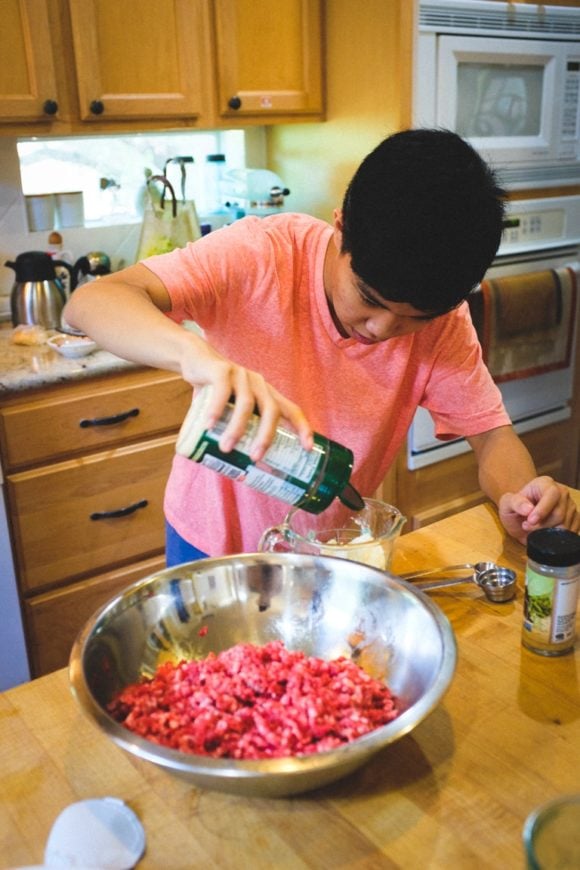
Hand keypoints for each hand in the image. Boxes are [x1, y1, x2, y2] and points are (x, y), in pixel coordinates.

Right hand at [179, 335, 312, 459]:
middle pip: (271, 411)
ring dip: (237, 428)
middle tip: (254, 458)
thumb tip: (236, 471)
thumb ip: (237, 430)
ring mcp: (241, 376)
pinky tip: (209, 426)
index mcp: (267, 395)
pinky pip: (222, 392)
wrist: (195, 360)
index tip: (308, 449)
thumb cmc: (217, 393)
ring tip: (226, 448)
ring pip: (246, 404)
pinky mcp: (221, 371)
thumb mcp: (232, 410)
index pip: (292, 410)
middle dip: (266, 436)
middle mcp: (259, 384)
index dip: (303, 428)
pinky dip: (216, 409)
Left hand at [498, 475, 579, 543]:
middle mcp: (562, 492)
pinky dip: (555, 538)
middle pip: (559, 513)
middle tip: (526, 526)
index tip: (530, 521)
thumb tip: (528, 509)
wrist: (522, 517)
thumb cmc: (515, 508)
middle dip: (541, 525)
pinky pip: (570, 533)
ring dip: (546, 533)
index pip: (552, 494)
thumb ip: (516, 503)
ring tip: (532, 530)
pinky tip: (544, 534)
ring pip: (564, 526)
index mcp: (545, 483)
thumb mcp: (507, 503)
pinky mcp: (575, 520)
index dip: (543, 509)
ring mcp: (570, 506)